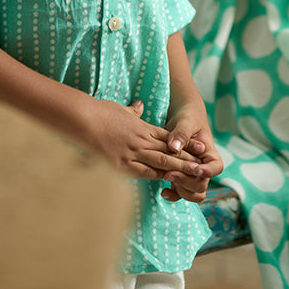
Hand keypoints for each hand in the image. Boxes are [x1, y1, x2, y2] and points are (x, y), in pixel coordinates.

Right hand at [84, 98, 205, 181]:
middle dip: (186, 160)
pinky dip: (155, 177)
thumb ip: (133, 112)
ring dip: (177, 170)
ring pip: (161, 163)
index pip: (169, 138)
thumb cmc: (102, 113)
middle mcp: (142, 141)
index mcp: (143, 127)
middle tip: (202, 167)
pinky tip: (165, 182)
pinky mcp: (122, 164)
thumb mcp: (122, 109)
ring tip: (192, 176)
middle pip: (169, 151)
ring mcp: (133, 153)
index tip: (197, 150)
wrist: (85, 119)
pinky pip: (143, 172)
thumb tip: (139, 106)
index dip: (183, 145)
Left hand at [161, 104, 223, 203]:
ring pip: (193, 193)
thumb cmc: (188, 116)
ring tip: (166, 178)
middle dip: (187, 182)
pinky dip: (173, 195)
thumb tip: (174, 147)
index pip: (216, 167)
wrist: (181, 115)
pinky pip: (180, 193)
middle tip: (170, 173)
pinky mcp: (180, 175)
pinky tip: (162, 191)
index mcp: (209, 152)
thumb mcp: (186, 121)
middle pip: (202, 185)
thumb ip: (181, 133)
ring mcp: (191, 173)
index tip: (196, 170)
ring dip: (181, 191)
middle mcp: (202, 166)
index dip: (208, 172)